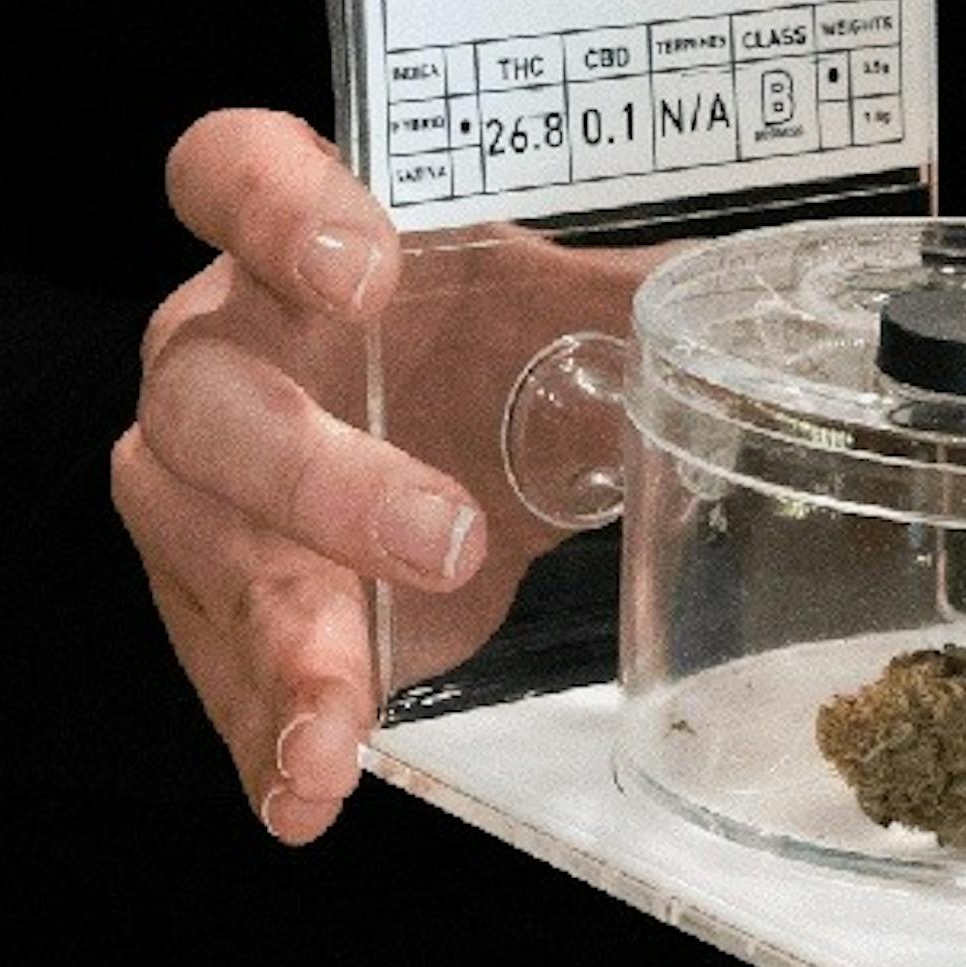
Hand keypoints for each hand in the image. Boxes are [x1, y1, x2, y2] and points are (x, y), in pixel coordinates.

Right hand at [110, 111, 646, 841]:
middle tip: (443, 539)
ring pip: (209, 557)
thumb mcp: (564, 318)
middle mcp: (220, 363)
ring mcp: (201, 495)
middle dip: (319, 478)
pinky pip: (223, 676)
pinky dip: (268, 739)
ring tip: (336, 727)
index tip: (365, 269)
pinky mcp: (219, 610)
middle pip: (213, 402)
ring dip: (284, 645)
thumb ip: (644, 301)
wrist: (437, 454)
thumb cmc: (476, 362)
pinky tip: (305, 790)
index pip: (229, 176)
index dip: (276, 211)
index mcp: (291, 255)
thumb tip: (764, 305)